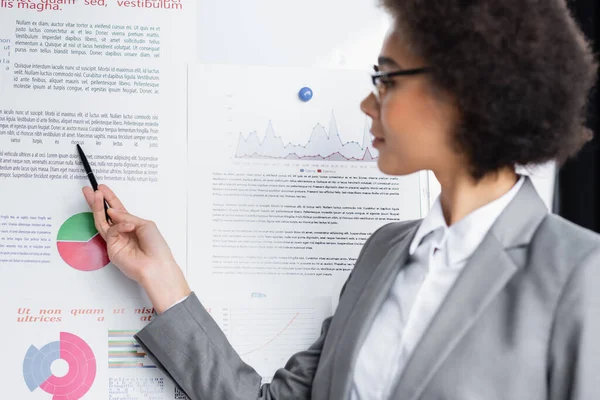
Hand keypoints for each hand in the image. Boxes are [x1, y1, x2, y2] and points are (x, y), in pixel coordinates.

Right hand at [82, 185, 190, 312]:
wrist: (156, 266)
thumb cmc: (156, 246)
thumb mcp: (144, 225)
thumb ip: (127, 217)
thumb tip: (110, 211)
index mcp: (132, 224)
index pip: (118, 210)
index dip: (109, 199)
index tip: (101, 189)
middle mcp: (122, 231)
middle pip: (106, 215)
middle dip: (97, 202)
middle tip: (89, 190)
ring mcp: (116, 240)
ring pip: (102, 222)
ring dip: (97, 208)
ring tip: (94, 196)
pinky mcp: (111, 248)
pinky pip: (111, 232)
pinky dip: (119, 226)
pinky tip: (127, 225)